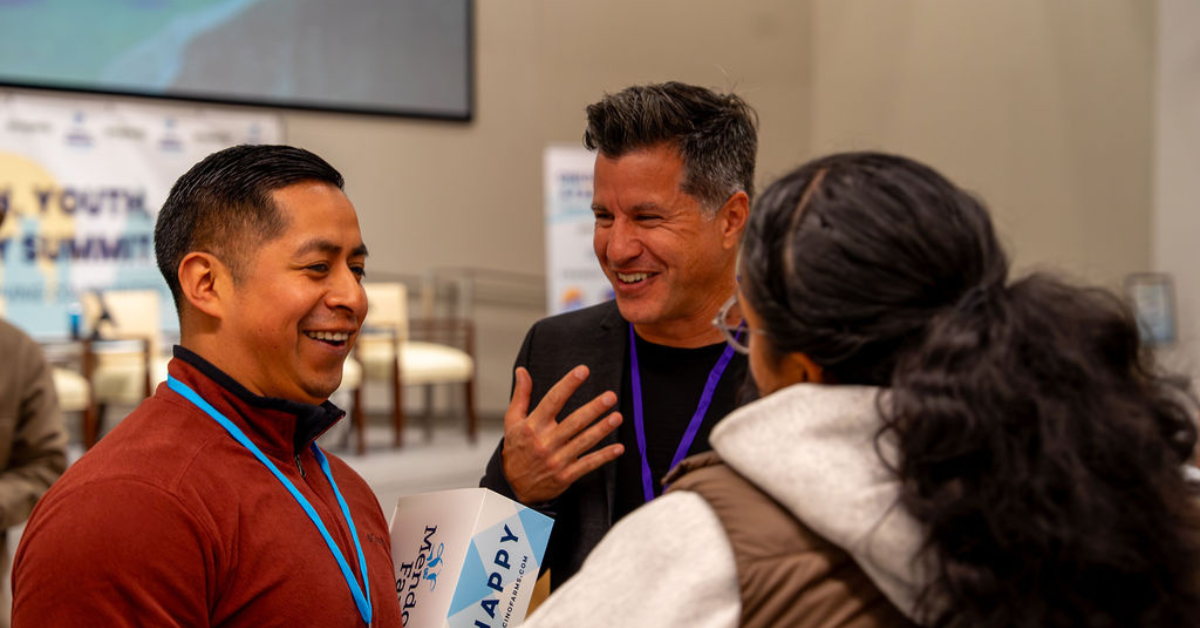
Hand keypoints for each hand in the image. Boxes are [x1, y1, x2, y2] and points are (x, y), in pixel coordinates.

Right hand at [502, 365, 623, 503]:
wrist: (513, 487)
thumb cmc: (516, 450)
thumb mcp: (513, 421)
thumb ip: (521, 395)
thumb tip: (522, 372)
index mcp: (533, 426)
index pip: (552, 401)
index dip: (568, 385)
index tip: (583, 371)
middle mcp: (545, 442)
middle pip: (574, 422)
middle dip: (594, 409)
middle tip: (610, 397)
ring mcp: (556, 460)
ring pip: (583, 442)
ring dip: (602, 429)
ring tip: (617, 417)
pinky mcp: (565, 475)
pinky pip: (588, 464)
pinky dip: (604, 456)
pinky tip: (618, 448)